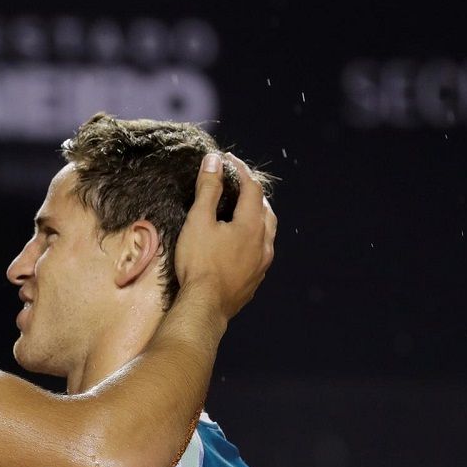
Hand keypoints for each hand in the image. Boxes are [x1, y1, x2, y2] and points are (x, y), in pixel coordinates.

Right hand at [174, 152, 276, 319]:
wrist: (205, 306)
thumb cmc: (199, 263)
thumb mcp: (198, 221)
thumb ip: (208, 189)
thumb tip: (214, 162)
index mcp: (252, 224)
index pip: (252, 188)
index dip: (241, 171)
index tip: (228, 161)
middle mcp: (264, 242)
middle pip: (265, 209)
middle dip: (253, 193)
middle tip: (238, 185)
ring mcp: (262, 263)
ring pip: (267, 232)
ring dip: (258, 217)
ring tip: (243, 212)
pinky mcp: (256, 279)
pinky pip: (261, 252)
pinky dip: (254, 239)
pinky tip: (242, 244)